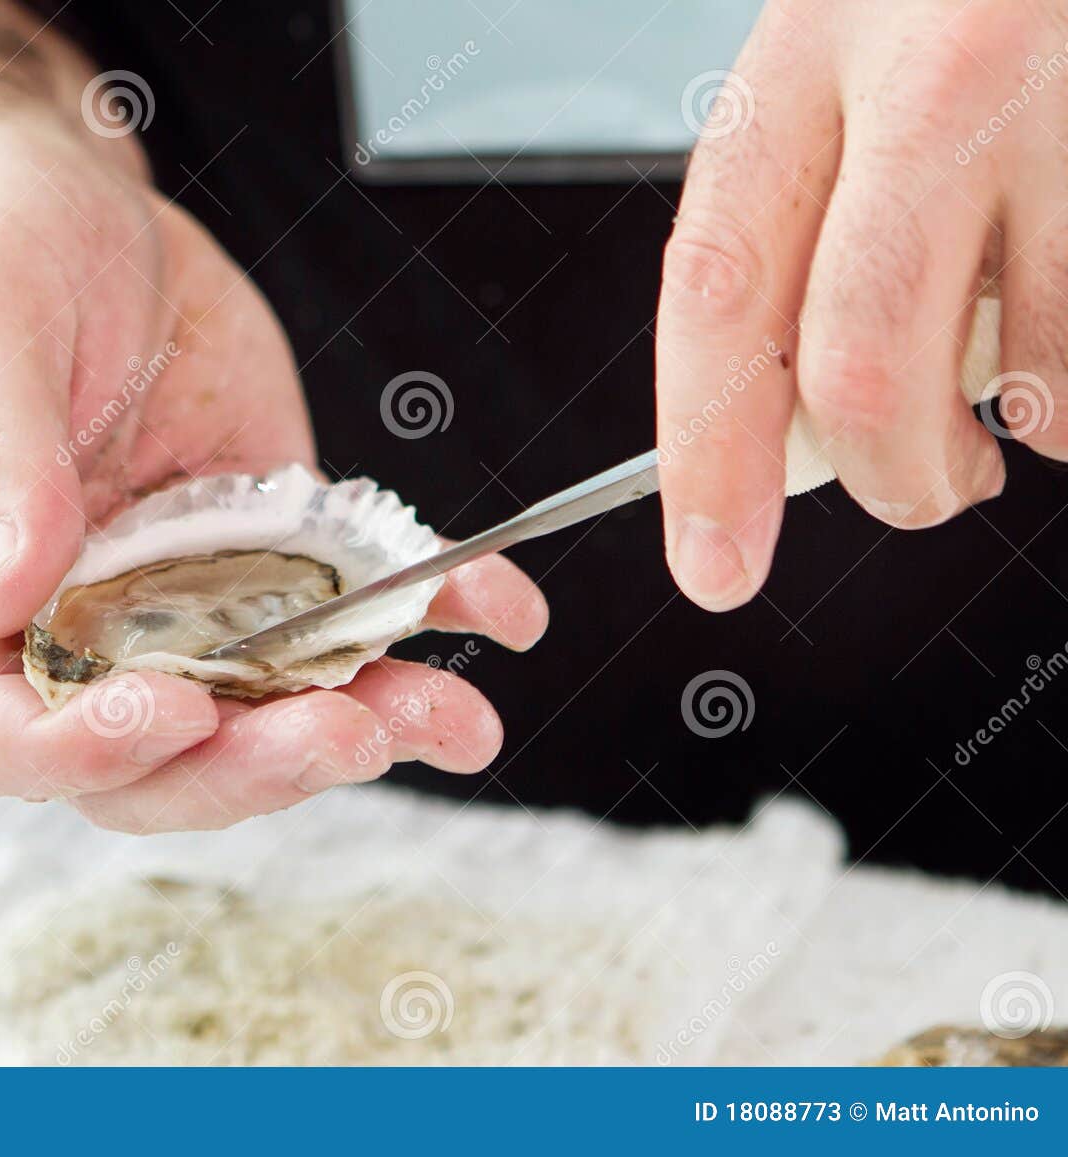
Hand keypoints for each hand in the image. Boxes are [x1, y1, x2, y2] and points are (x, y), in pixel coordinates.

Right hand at [0, 1, 547, 830]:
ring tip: (449, 717)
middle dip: (249, 763)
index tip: (173, 710)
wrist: (54, 196)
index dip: (80, 752)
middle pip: (146, 756)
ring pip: (256, 709)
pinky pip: (333, 611)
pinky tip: (492, 609)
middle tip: (345, 731)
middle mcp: (55, 619)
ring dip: (359, 721)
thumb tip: (14, 595)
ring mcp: (163, 596)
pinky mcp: (253, 549)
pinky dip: (416, 621)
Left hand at [656, 0, 1067, 610]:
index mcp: (815, 54)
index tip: (715, 564)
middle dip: (894, 479)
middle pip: (868, 371)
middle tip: (925, 484)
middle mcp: (944, 77)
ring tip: (1038, 341)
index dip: (708, 455)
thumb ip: (811, 225)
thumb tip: (795, 437)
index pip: (721, 294)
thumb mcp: (855, 60)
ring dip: (1042, 419)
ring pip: (1043, 385)